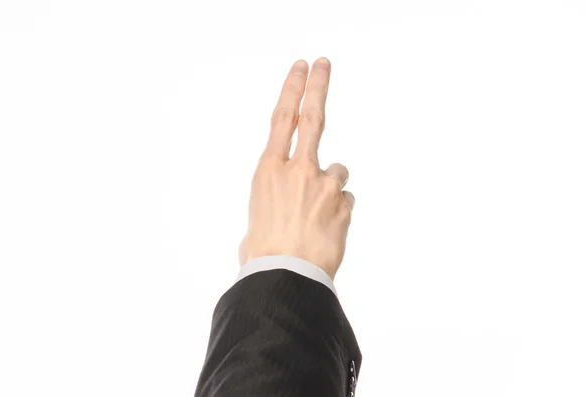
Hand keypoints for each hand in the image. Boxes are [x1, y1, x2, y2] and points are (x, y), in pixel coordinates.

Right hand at [238, 57, 354, 279]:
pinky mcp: (343, 205)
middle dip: (318, 87)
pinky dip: (339, 209)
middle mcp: (298, 169)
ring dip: (331, 183)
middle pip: (313, 118)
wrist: (284, 277)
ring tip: (317, 212)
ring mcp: (324, 184)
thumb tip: (289, 202)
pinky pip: (345, 199)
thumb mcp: (257, 217)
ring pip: (337, 169)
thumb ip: (275, 198)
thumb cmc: (261, 253)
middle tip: (323, 63)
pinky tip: (327, 228)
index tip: (301, 67)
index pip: (282, 119)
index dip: (293, 90)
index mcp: (269, 170)